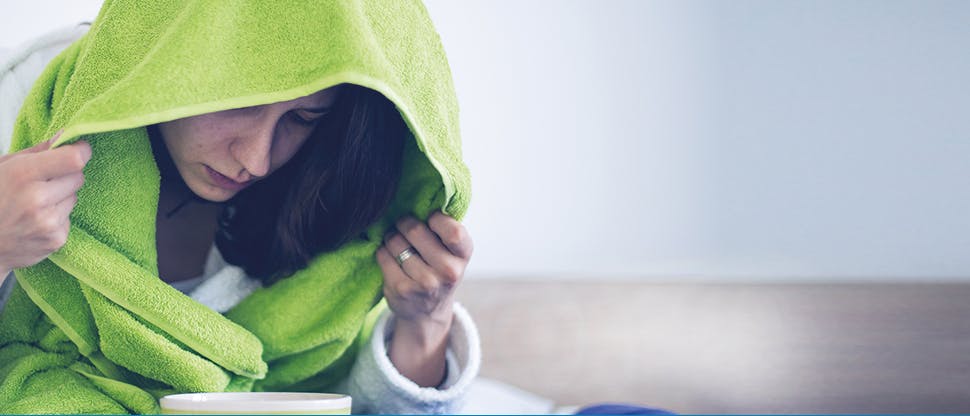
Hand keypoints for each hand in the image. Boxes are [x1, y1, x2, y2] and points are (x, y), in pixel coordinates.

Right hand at [0, 131, 90, 276]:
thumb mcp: (4, 166)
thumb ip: (38, 151)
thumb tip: (66, 134)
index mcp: (23, 175)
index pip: (74, 159)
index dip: (81, 151)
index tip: (79, 149)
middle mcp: (37, 199)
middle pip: (78, 177)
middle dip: (66, 175)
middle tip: (43, 181)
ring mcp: (48, 222)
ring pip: (74, 198)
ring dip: (61, 197)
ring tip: (34, 203)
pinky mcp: (56, 240)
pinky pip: (69, 218)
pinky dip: (57, 217)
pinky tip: (35, 220)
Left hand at [375, 210, 472, 386]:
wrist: (428, 313)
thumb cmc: (439, 270)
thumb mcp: (453, 252)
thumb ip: (446, 228)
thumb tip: (422, 197)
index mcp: (463, 255)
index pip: (452, 230)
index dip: (435, 218)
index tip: (430, 220)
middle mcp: (448, 271)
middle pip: (416, 229)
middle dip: (405, 224)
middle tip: (404, 227)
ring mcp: (425, 283)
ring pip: (396, 241)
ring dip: (392, 238)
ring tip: (397, 245)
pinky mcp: (402, 290)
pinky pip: (383, 255)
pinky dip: (383, 252)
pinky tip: (390, 259)